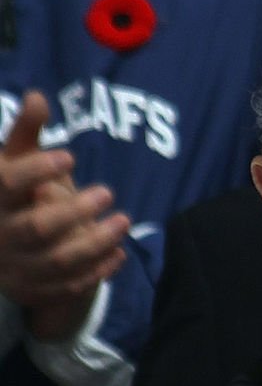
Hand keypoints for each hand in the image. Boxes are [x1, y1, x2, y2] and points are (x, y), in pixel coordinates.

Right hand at [0, 91, 130, 339]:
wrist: (1, 249)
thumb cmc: (16, 194)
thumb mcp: (15, 162)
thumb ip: (27, 133)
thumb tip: (38, 96)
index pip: (7, 185)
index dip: (36, 171)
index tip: (70, 156)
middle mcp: (2, 235)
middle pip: (37, 228)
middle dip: (75, 211)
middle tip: (108, 192)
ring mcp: (19, 267)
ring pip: (60, 260)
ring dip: (96, 242)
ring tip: (124, 221)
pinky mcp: (37, 290)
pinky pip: (71, 286)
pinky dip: (98, 271)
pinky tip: (119, 253)